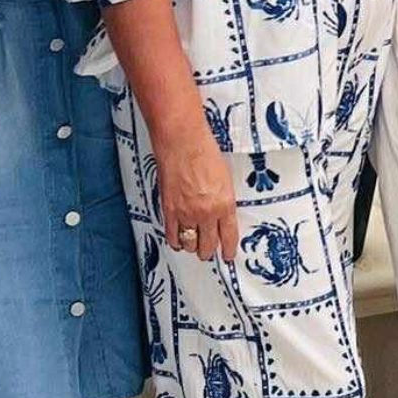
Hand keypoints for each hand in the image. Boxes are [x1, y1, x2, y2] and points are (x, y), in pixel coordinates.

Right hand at [154, 116, 238, 262]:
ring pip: (190, 244)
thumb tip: (221, 215)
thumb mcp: (225, 179)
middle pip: (207, 246)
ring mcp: (186, 213)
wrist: (182, 142)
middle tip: (208, 251)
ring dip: (192, 246)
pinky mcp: (169, 210)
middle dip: (208, 251)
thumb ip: (223, 200)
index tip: (228, 255)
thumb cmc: (204, 152)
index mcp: (224, 204)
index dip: (228, 250)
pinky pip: (172, 235)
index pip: (229, 237)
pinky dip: (175, 241)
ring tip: (193, 244)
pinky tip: (178, 240)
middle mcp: (206, 213)